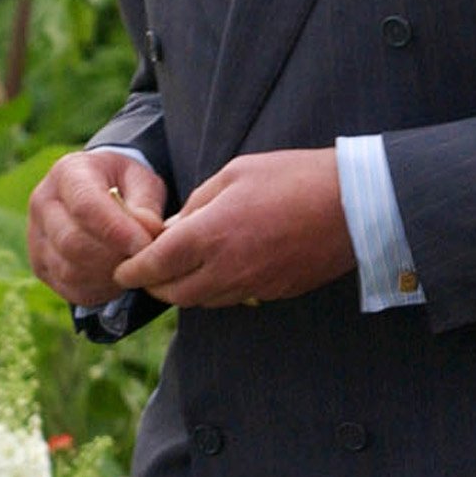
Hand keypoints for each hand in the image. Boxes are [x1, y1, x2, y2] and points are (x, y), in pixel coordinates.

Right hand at [28, 150, 167, 308]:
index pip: (85, 205)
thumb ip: (146, 203)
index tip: (145, 244)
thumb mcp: (141, 180)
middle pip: (72, 243)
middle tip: (143, 260)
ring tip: (132, 267)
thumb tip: (147, 230)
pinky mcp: (41, 265)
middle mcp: (42, 203)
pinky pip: (71, 289)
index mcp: (68, 172)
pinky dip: (100, 290)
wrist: (97, 193)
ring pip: (69, 271)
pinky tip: (118, 277)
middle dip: (113, 257)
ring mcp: (37, 237)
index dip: (116, 230)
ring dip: (108, 276)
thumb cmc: (123, 184)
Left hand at [114, 149, 352, 310]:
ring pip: (203, 302)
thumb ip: (196, 205)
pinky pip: (233, 299)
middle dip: (154, 285)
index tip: (122, 269)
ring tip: (181, 269)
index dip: (132, 270)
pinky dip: (217, 290)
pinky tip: (221, 269)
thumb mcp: (234, 174)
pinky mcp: (275, 292)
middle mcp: (227, 269)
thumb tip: (172, 228)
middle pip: (174, 294)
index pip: (155, 266)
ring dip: (185, 290)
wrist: (353, 204)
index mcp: (211, 235)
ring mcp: (253, 286)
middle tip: (146, 271)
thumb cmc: (293, 177)